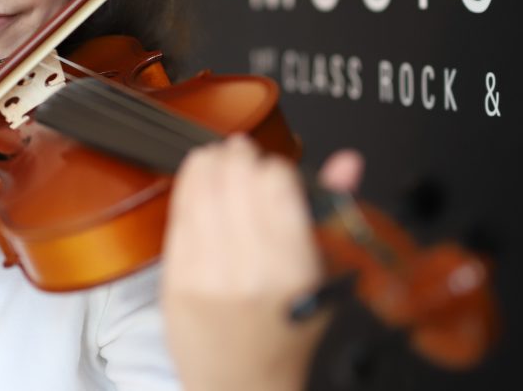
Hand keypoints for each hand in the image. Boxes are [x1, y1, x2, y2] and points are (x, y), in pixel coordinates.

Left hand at [161, 135, 362, 390]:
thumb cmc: (287, 333)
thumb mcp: (322, 277)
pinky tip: (196, 183)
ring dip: (209, 164)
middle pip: (236, 178)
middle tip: (241, 154)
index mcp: (294, 269)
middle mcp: (251, 272)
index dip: (274, 166)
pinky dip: (187, 189)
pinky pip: (178, 217)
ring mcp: (208, 278)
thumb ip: (333, 212)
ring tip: (217, 160)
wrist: (242, 386)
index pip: (277, 184)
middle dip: (239, 156)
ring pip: (203, 190)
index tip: (273, 169)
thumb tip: (347, 162)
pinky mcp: (175, 282)